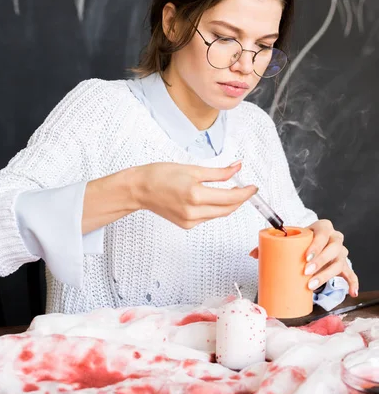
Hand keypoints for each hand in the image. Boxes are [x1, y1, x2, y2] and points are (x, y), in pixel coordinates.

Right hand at [134, 161, 256, 228]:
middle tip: (245, 189)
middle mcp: (193, 211)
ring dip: (227, 204)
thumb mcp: (193, 169)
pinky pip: (207, 218)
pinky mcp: (186, 225)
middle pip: (227, 209)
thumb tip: (237, 168)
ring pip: (218, 214)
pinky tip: (210, 199)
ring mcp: (189, 221)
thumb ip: (218, 172)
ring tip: (230, 192)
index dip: (245, 193)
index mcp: (195, 194)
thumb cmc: (160, 175)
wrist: (140, 189)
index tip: (253, 187)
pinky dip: (214, 209)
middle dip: (239, 200)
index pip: (230, 197)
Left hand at [249, 219, 358, 296]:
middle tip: (306, 271)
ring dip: (326, 275)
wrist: (314, 243)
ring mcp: (341, 253)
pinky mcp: (344, 266)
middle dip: (320, 261)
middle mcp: (335, 239)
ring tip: (312, 285)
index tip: (306, 256)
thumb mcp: (290, 239)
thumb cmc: (302, 241)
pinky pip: (351, 275)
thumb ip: (272, 244)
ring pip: (339, 263)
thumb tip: (253, 253)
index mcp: (323, 228)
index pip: (323, 233)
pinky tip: (350, 292)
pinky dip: (352, 283)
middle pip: (334, 249)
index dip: (317, 244)